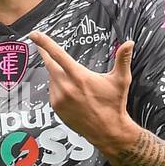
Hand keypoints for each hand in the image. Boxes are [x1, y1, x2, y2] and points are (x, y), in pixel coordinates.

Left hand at [27, 31, 137, 153]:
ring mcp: (59, 98)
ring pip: (52, 78)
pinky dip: (58, 87)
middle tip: (42, 47)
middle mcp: (66, 86)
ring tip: (74, 81)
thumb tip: (130, 42)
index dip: (45, 43)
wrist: (107, 130)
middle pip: (50, 65)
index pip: (58, 55)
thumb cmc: (114, 104)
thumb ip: (123, 59)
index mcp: (79, 76)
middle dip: (46, 55)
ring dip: (57, 74)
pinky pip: (52, 91)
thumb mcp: (121, 80)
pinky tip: (71, 92)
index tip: (35, 35)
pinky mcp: (56, 107)